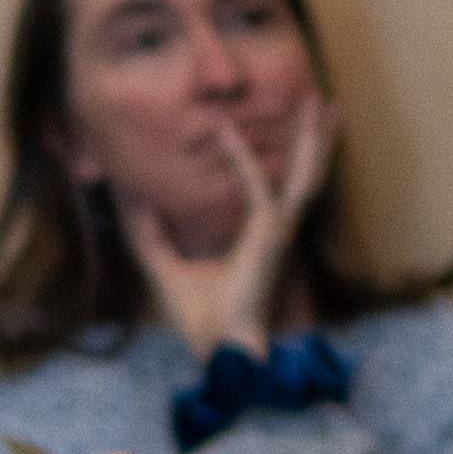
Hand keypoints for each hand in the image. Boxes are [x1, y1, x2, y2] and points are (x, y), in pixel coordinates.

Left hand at [120, 100, 337, 361]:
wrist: (219, 351)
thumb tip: (130, 202)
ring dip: (312, 137)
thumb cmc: (201, 320)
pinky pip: (256, 184)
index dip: (267, 156)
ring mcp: (279, 230)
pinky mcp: (268, 233)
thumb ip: (149, 234)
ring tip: (321, 102)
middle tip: (321, 102)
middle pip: (306, 174)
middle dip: (315, 138)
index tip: (252, 125)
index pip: (274, 186)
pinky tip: (224, 130)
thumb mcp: (164, 266)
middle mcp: (278, 229)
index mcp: (261, 236)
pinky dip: (240, 157)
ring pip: (304, 173)